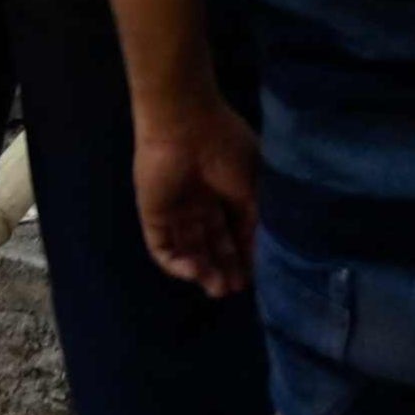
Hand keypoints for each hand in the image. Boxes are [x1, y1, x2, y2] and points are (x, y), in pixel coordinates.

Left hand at [128, 100, 259, 297]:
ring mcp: (176, 210)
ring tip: (218, 289)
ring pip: (189, 249)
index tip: (255, 275)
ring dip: (203, 271)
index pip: (235, 230)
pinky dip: (177, 264)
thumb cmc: (227, 149)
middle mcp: (201, 202)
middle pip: (212, 243)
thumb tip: (261, 251)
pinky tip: (196, 271)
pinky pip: (162, 248)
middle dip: (224, 267)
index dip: (245, 253)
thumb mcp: (255, 185)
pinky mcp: (153, 216)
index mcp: (226, 189)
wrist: (186, 124)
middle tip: (235, 289)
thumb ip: (256, 220)